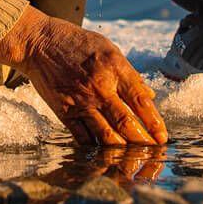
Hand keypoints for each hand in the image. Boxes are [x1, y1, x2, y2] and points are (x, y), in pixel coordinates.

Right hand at [0, 7, 167, 145]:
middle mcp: (99, 87)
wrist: (40, 43)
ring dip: (123, 151)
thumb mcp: (110, 50)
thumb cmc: (78, 44)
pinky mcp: (64, 112)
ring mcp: (81, 102)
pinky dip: (96, 149)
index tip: (162, 136)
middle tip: (155, 154)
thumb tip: (149, 97)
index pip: (140, 100)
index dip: (154, 122)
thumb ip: (130, 74)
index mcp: (115, 68)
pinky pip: (83, 137)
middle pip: (126, 122)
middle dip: (143, 142)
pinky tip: (106, 157)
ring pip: (106, 135)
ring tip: (134, 160)